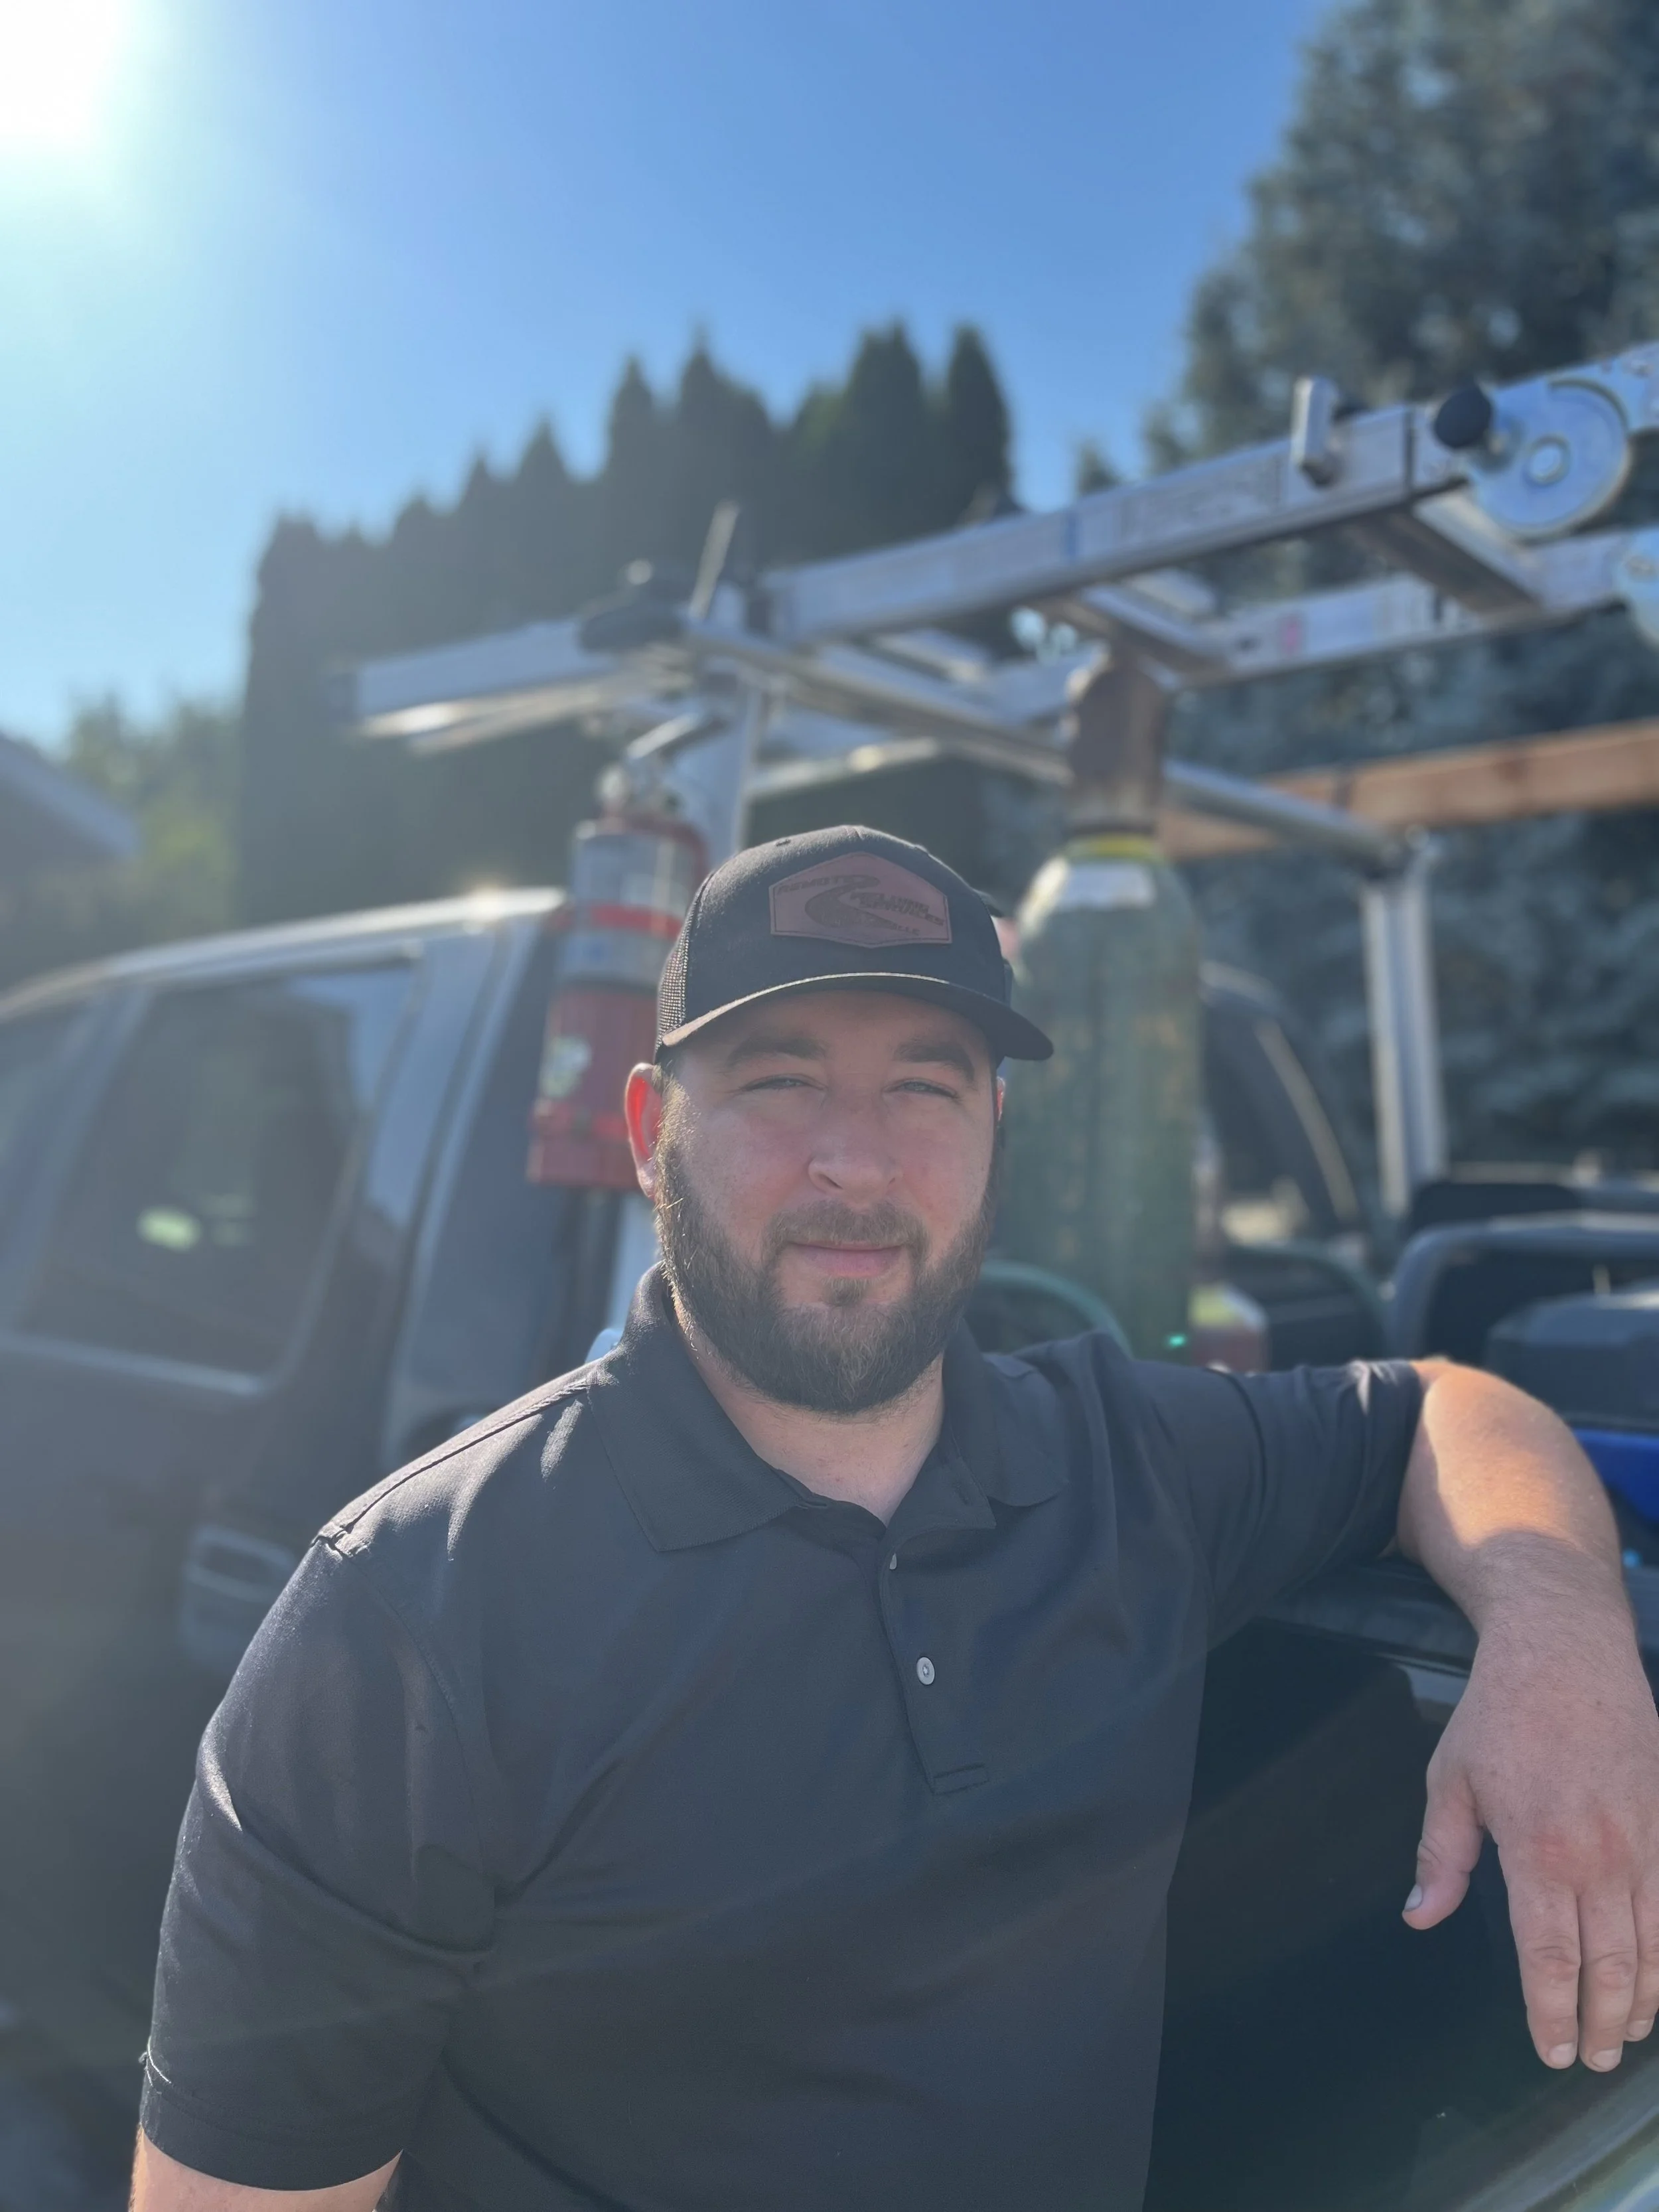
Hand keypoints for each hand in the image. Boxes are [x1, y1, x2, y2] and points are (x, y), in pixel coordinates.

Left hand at [1404, 1582, 1658, 2072]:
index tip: (1551, 2052)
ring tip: (1629, 2035)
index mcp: (1538, 1850)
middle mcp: (1599, 1854)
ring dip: (1645, 1999)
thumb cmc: (1500, 1711)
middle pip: (1611, 1965)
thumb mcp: (1450, 1779)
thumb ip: (1440, 1857)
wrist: (1565, 1649)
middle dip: (1603, 2024)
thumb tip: (1421, 1917)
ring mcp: (1643, 1839)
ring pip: (1655, 1944)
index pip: (1549, 1958)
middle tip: (1593, 2059)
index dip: (1552, 2014)